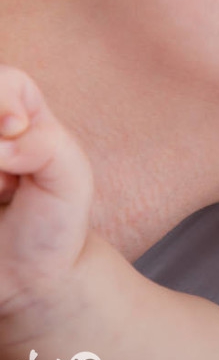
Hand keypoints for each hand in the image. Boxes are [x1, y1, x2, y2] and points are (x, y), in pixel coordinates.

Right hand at [0, 67, 92, 324]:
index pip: (5, 79)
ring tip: (0, 196)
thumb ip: (46, 144)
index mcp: (19, 114)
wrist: (28, 279)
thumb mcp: (70, 178)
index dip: (2, 98)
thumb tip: (2, 140)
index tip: (15, 128)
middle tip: (8, 180)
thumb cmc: (54, 222)